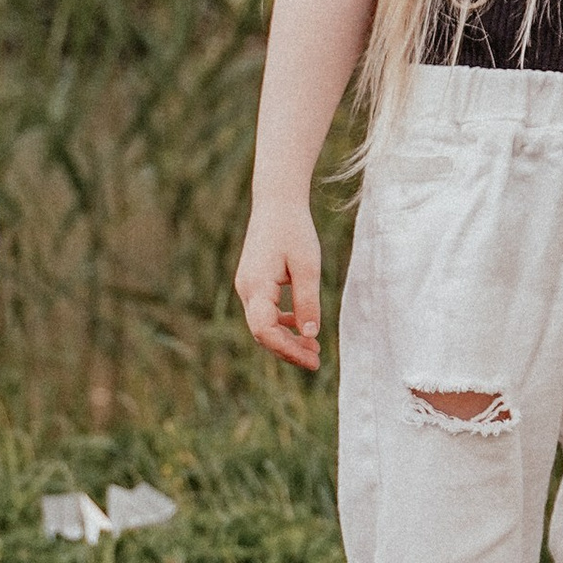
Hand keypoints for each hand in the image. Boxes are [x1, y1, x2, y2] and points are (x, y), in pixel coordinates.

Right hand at [236, 197, 322, 371]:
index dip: (288, 349)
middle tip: (317, 360)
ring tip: (313, 348)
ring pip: (263, 324)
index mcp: (256, 286)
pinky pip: (264, 311)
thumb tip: (310, 335)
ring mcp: (247, 285)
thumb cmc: (294, 230)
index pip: (265, 331)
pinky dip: (281, 323)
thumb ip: (308, 302)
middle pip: (262, 332)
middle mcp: (246, 289)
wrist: (277, 202)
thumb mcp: (307, 267)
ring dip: (286, 338)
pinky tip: (301, 324)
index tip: (313, 359)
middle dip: (289, 349)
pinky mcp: (253, 281)